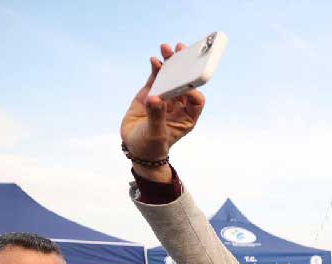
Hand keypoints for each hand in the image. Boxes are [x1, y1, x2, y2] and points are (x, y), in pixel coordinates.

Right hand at [120, 42, 205, 180]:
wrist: (135, 146)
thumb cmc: (151, 145)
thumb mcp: (156, 134)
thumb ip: (156, 117)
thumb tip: (154, 98)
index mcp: (187, 117)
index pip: (196, 100)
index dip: (192, 90)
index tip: (183, 82)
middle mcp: (179, 105)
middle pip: (185, 82)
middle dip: (184, 67)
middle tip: (181, 51)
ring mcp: (165, 97)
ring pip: (171, 76)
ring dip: (170, 63)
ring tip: (166, 49)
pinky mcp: (151, 92)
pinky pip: (156, 77)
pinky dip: (156, 68)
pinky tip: (155, 60)